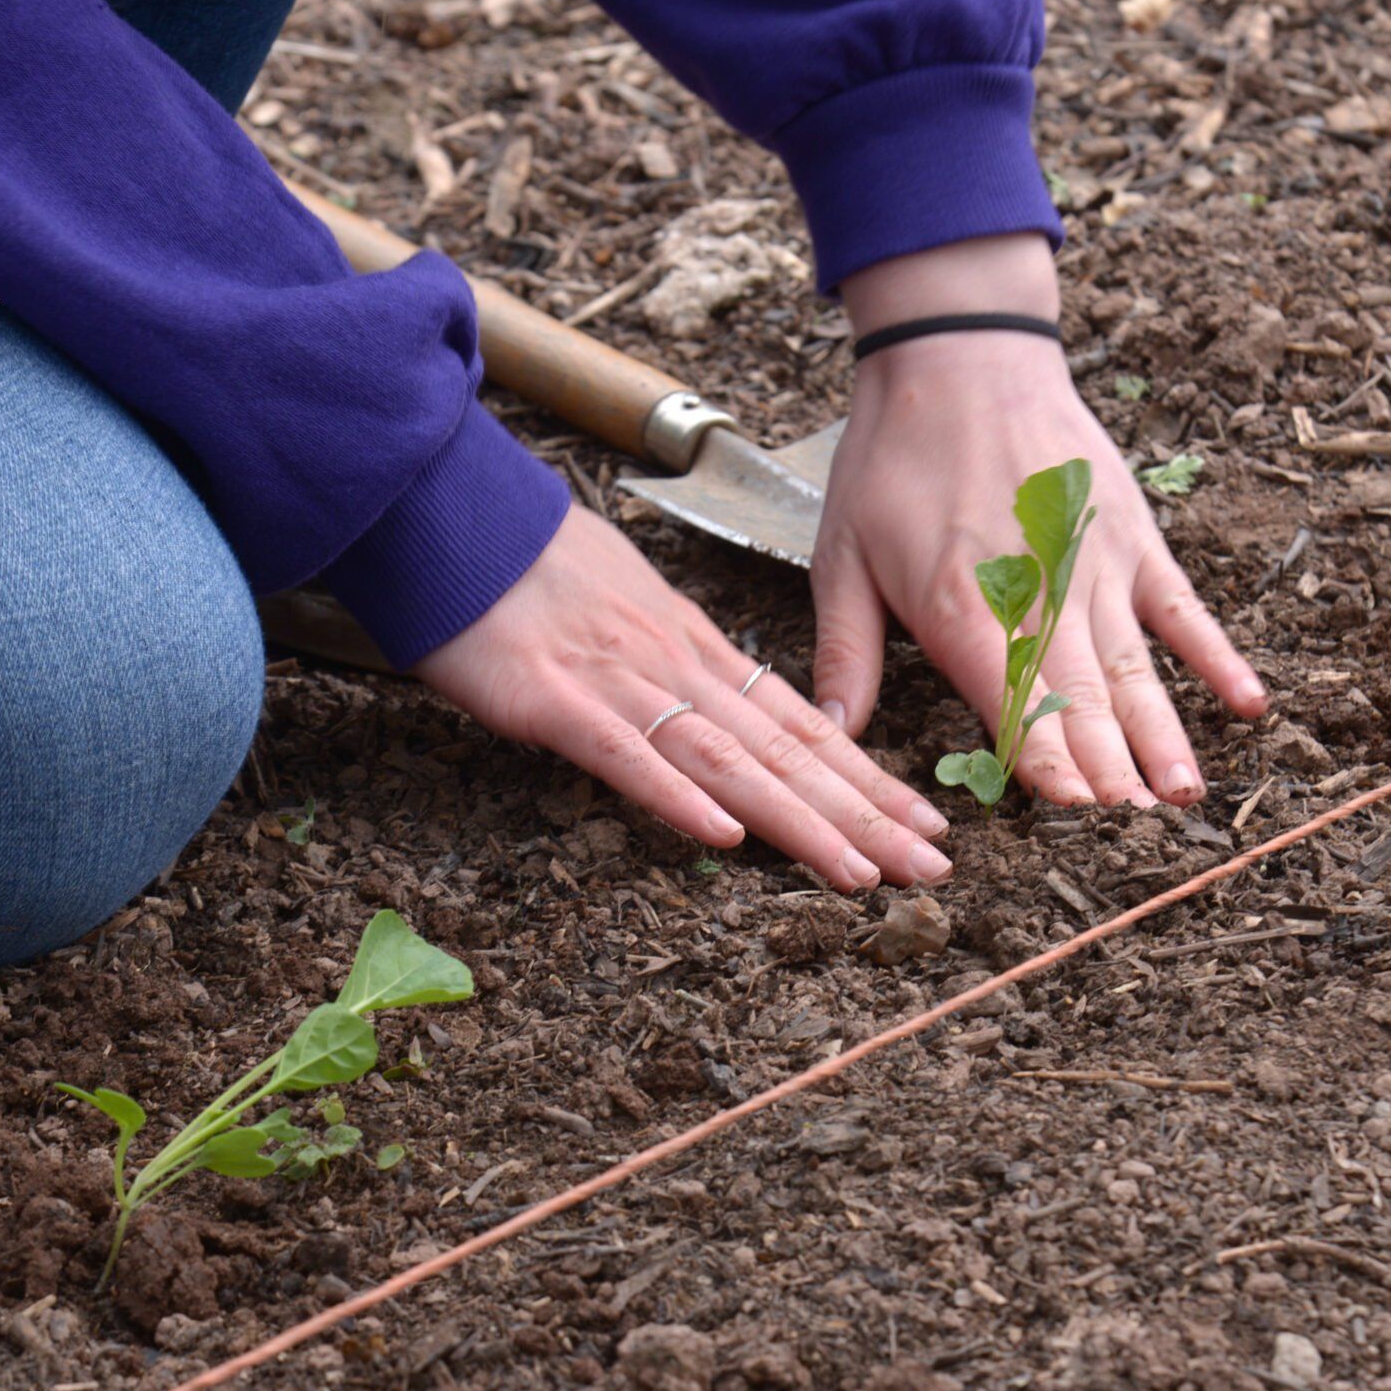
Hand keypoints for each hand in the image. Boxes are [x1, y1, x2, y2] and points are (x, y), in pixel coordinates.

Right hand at [415, 505, 950, 890]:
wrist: (457, 518)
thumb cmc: (533, 569)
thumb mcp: (630, 612)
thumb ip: (676, 668)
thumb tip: (717, 716)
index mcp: (698, 650)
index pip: (803, 724)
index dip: (868, 778)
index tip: (927, 820)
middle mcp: (679, 666)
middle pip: (787, 751)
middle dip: (866, 814)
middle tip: (934, 867)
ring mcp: (621, 682)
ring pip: (729, 761)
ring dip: (800, 821)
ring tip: (862, 871)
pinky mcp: (556, 700)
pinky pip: (625, 754)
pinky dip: (677, 796)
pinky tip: (725, 837)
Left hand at [812, 235, 1268, 807]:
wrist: (960, 355)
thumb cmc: (895, 458)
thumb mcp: (843, 553)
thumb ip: (845, 651)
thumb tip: (829, 735)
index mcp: (962, 605)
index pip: (1010, 702)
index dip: (1044, 760)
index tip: (1074, 813)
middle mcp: (1038, 592)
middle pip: (1081, 698)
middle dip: (1110, 770)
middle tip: (1138, 833)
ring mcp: (1094, 567)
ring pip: (1133, 667)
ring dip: (1162, 735)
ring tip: (1185, 796)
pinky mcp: (1132, 538)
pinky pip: (1181, 609)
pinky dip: (1215, 657)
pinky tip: (1247, 705)